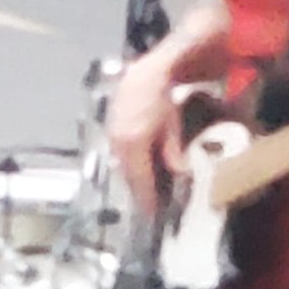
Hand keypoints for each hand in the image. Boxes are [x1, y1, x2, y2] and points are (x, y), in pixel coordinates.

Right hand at [106, 52, 181, 213]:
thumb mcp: (172, 126)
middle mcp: (117, 142)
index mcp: (133, 143)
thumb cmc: (161, 99)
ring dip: (133, 178)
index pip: (139, 181)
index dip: (147, 199)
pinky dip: (128, 164)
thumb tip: (179, 174)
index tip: (154, 213)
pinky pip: (117, 155)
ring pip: (121, 167)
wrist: (143, 75)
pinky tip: (139, 167)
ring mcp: (111, 136)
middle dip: (140, 191)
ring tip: (146, 188)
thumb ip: (172, 152)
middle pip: (128, 177)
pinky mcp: (109, 131)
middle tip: (152, 204)